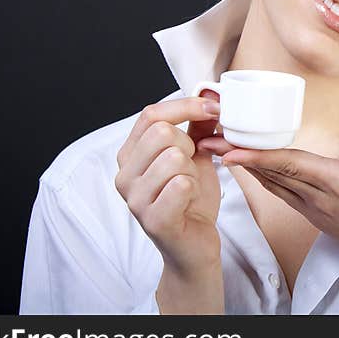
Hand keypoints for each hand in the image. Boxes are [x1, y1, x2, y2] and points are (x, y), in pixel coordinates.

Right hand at [115, 91, 234, 282]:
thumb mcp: (195, 155)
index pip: (151, 114)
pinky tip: (189, 201)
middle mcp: (124, 175)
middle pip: (162, 133)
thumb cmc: (191, 198)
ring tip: (189, 186)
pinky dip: (194, 188)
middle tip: (192, 166)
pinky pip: (180, 185)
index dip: (186, 107)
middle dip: (189, 145)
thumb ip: (197, 126)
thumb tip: (209, 94)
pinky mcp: (152, 220)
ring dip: (193, 171)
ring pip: (174, 158)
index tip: (215, 109)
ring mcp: (134, 199)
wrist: (195, 243)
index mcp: (130, 154)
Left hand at [199, 139, 338, 312]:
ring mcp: (316, 207)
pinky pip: (282, 190)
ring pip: (273, 182)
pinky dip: (262, 175)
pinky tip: (251, 166)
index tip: (231, 148)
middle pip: (273, 172)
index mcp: (338, 186)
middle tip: (209, 138)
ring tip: (220, 147)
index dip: (260, 156)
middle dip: (240, 155)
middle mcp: (320, 197)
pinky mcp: (316, 212)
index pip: (292, 166)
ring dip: (245, 164)